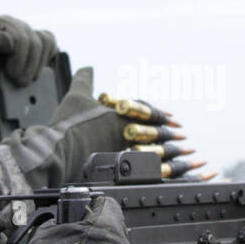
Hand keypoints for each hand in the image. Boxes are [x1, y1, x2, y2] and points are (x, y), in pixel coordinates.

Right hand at [7, 67, 210, 187]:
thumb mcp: (77, 95)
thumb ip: (84, 80)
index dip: (161, 115)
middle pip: (158, 135)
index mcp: (122, 114)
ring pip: (158, 154)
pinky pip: (148, 173)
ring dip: (173, 156)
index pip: (149, 113)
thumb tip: (87, 67)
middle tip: (184, 138)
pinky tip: (169, 176)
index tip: (173, 118)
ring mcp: (125, 152)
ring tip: (186, 157)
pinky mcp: (119, 170)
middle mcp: (128, 132)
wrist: (58, 148)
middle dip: (173, 137)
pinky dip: (162, 174)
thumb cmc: (68, 122)